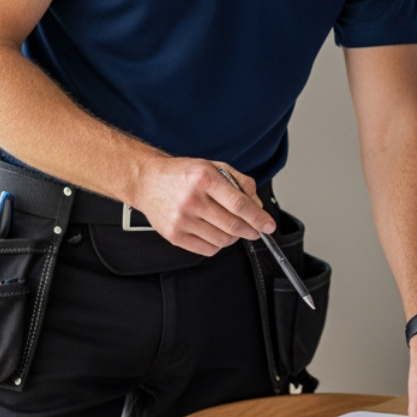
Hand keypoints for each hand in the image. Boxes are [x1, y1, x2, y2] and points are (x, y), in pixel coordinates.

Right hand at [130, 156, 276, 255]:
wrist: (147, 182)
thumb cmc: (182, 174)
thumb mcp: (214, 167)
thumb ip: (241, 183)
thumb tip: (258, 206)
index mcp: (204, 178)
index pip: (239, 204)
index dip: (259, 218)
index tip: (269, 225)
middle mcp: (192, 199)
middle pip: (233, 225)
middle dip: (252, 231)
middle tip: (256, 230)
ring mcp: (181, 219)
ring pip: (222, 240)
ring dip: (234, 237)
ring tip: (231, 227)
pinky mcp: (174, 235)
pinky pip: (207, 250)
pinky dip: (219, 244)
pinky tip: (216, 233)